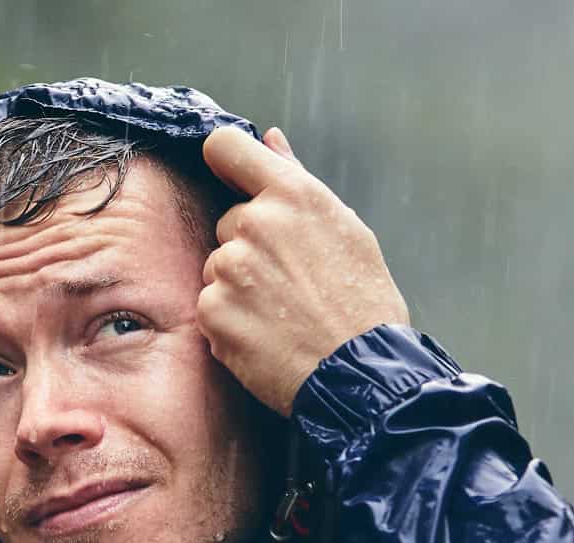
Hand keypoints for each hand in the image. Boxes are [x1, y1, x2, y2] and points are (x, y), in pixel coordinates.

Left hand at [197, 126, 409, 417]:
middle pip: (228, 222)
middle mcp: (255, 224)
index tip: (232, 178)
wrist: (360, 372)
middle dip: (249, 247)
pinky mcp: (212, 311)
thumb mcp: (344, 228)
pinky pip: (210, 307)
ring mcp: (230, 269)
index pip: (226, 147)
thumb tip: (270, 140)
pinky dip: (231, 322)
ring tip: (281, 313)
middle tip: (290, 282)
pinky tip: (266, 335)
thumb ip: (296, 180)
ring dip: (239, 287)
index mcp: (292, 195)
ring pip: (218, 267)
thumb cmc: (362, 302)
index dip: (225, 160)